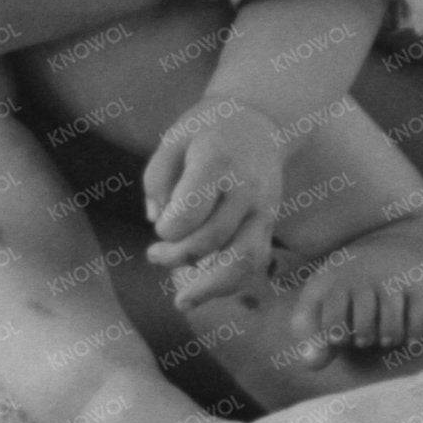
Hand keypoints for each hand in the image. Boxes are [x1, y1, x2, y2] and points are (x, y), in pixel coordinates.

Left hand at [143, 97, 286, 308]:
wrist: (258, 122)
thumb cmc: (206, 130)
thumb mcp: (173, 138)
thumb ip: (157, 178)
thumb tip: (156, 221)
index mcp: (217, 163)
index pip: (191, 212)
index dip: (169, 230)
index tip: (159, 229)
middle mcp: (245, 189)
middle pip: (213, 240)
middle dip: (177, 257)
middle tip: (154, 256)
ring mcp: (262, 208)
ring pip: (244, 260)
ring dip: (211, 287)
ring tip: (183, 301)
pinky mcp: (269, 223)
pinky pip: (256, 261)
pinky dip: (231, 282)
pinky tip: (206, 289)